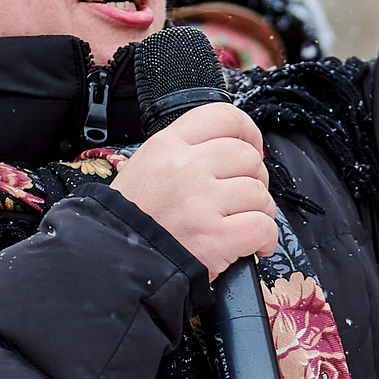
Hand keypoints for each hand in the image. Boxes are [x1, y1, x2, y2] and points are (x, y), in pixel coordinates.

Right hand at [114, 103, 276, 277]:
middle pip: (247, 157)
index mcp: (167, 146)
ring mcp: (200, 202)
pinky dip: (265, 238)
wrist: (113, 261)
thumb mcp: (145, 167)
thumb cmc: (132, 219)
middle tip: (242, 197)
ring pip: (259, 193)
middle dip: (255, 178)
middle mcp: (185, 168)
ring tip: (243, 223)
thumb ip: (184, 153)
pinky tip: (253, 245)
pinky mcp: (214, 237)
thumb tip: (230, 149)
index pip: (223, 117)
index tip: (252, 147)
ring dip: (260, 211)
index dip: (247, 131)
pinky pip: (262, 226)